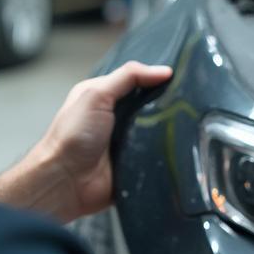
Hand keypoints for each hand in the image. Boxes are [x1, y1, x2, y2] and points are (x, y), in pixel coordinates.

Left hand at [0, 61, 170, 222]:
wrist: (66, 182)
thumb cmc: (72, 137)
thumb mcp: (96, 95)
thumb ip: (127, 77)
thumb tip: (163, 71)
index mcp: (104, 97)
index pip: (137, 81)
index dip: (157, 79)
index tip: (180, 78)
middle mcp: (116, 118)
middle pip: (151, 106)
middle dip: (167, 105)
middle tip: (186, 104)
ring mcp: (127, 141)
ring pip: (158, 131)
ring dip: (169, 130)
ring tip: (186, 126)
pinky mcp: (135, 163)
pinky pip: (158, 154)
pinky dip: (166, 152)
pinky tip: (177, 147)